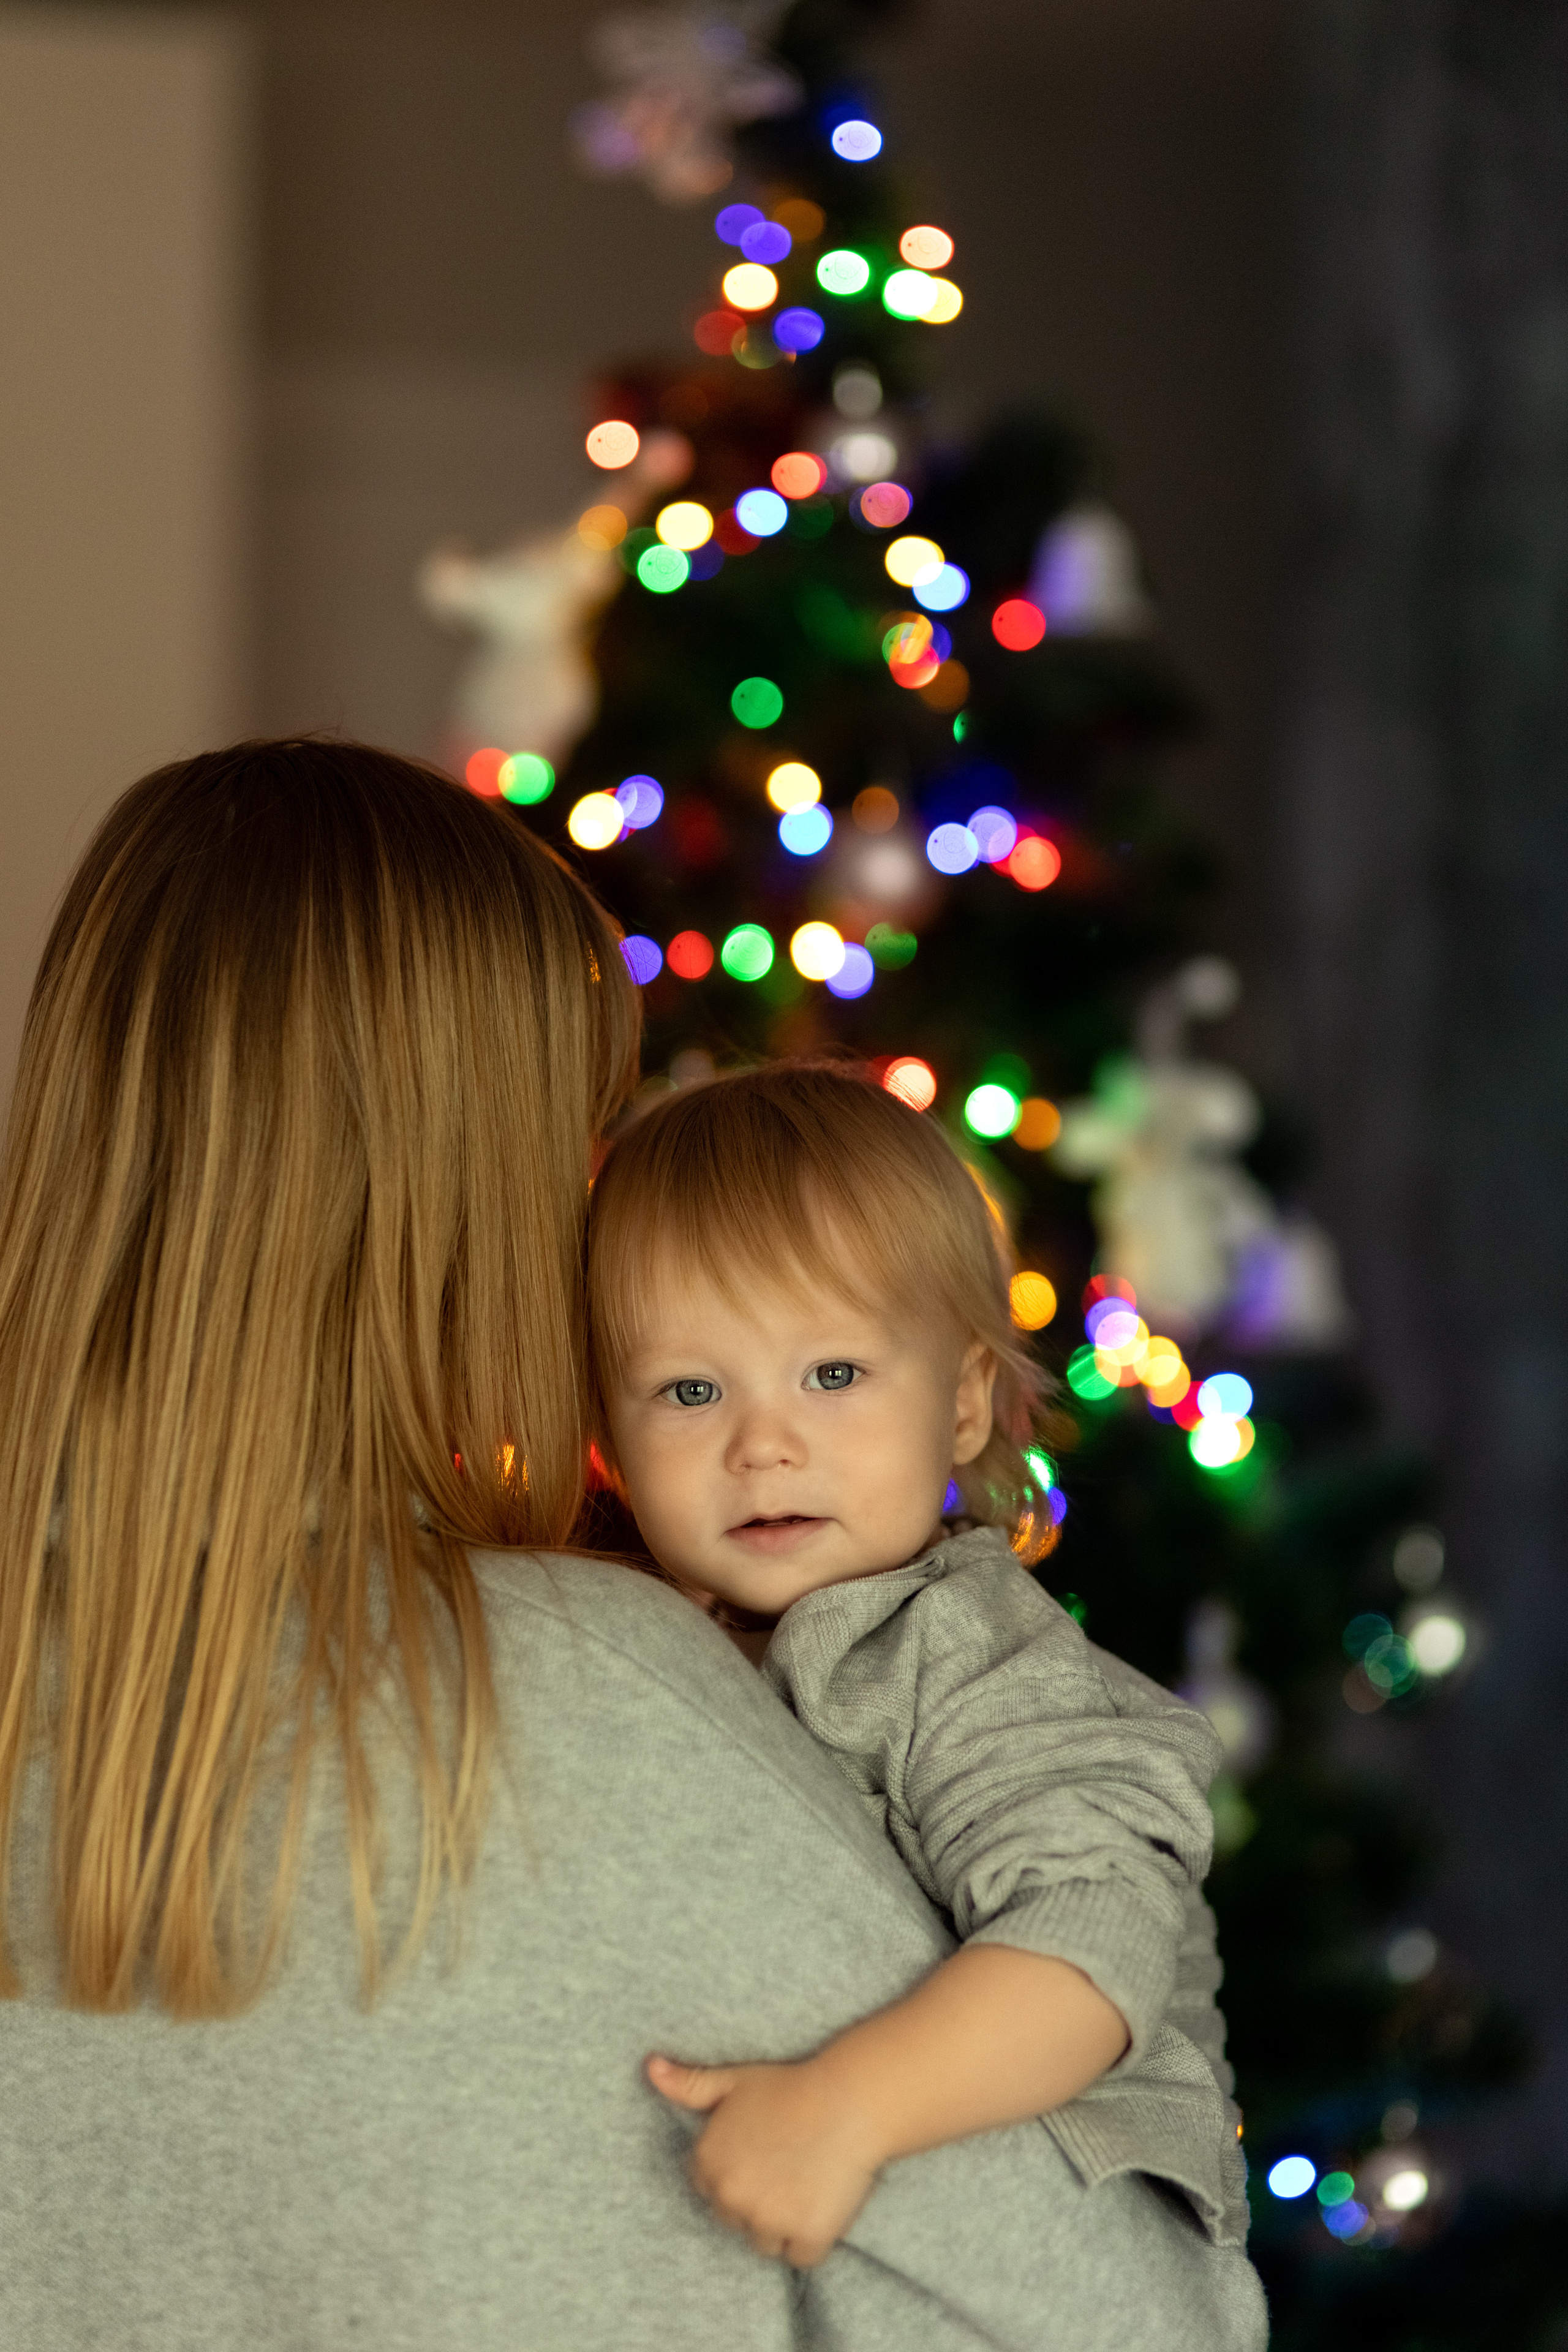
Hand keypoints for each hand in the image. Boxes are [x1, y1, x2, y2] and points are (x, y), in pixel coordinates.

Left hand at [645, 2052, 881, 2267]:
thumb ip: (688, 2084)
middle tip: (787, 2166)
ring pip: (766, 2242)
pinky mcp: (805, 2237)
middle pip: (737, 2220)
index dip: (740, 2173)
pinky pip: (801, 2256)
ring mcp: (768, 2220)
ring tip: (805, 2181)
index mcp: (708, 2163)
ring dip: (783, 2223)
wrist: (850, 2099)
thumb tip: (651, 2068)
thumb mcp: (734, 2080)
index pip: (711, 2191)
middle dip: (758, 2201)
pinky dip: (812, 2238)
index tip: (762, 2156)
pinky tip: (823, 2200)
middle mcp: (731, 2196)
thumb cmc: (791, 2086)